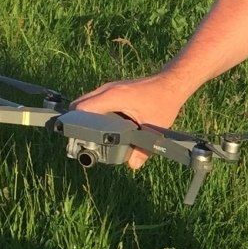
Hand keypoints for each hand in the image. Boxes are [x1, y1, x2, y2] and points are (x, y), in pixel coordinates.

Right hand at [74, 75, 189, 168]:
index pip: (81, 108)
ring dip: (86, 117)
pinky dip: (95, 113)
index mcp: (113, 97)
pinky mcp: (114, 90)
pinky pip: (96, 101)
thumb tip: (133, 165)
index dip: (76, 124)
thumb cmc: (164, 100)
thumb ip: (143, 149)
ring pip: (87, 102)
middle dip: (78, 122)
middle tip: (85, 139)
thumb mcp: (154, 128)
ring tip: (93, 135)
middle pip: (79, 105)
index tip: (80, 138)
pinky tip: (105, 126)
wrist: (171, 83)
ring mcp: (109, 88)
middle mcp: (107, 90)